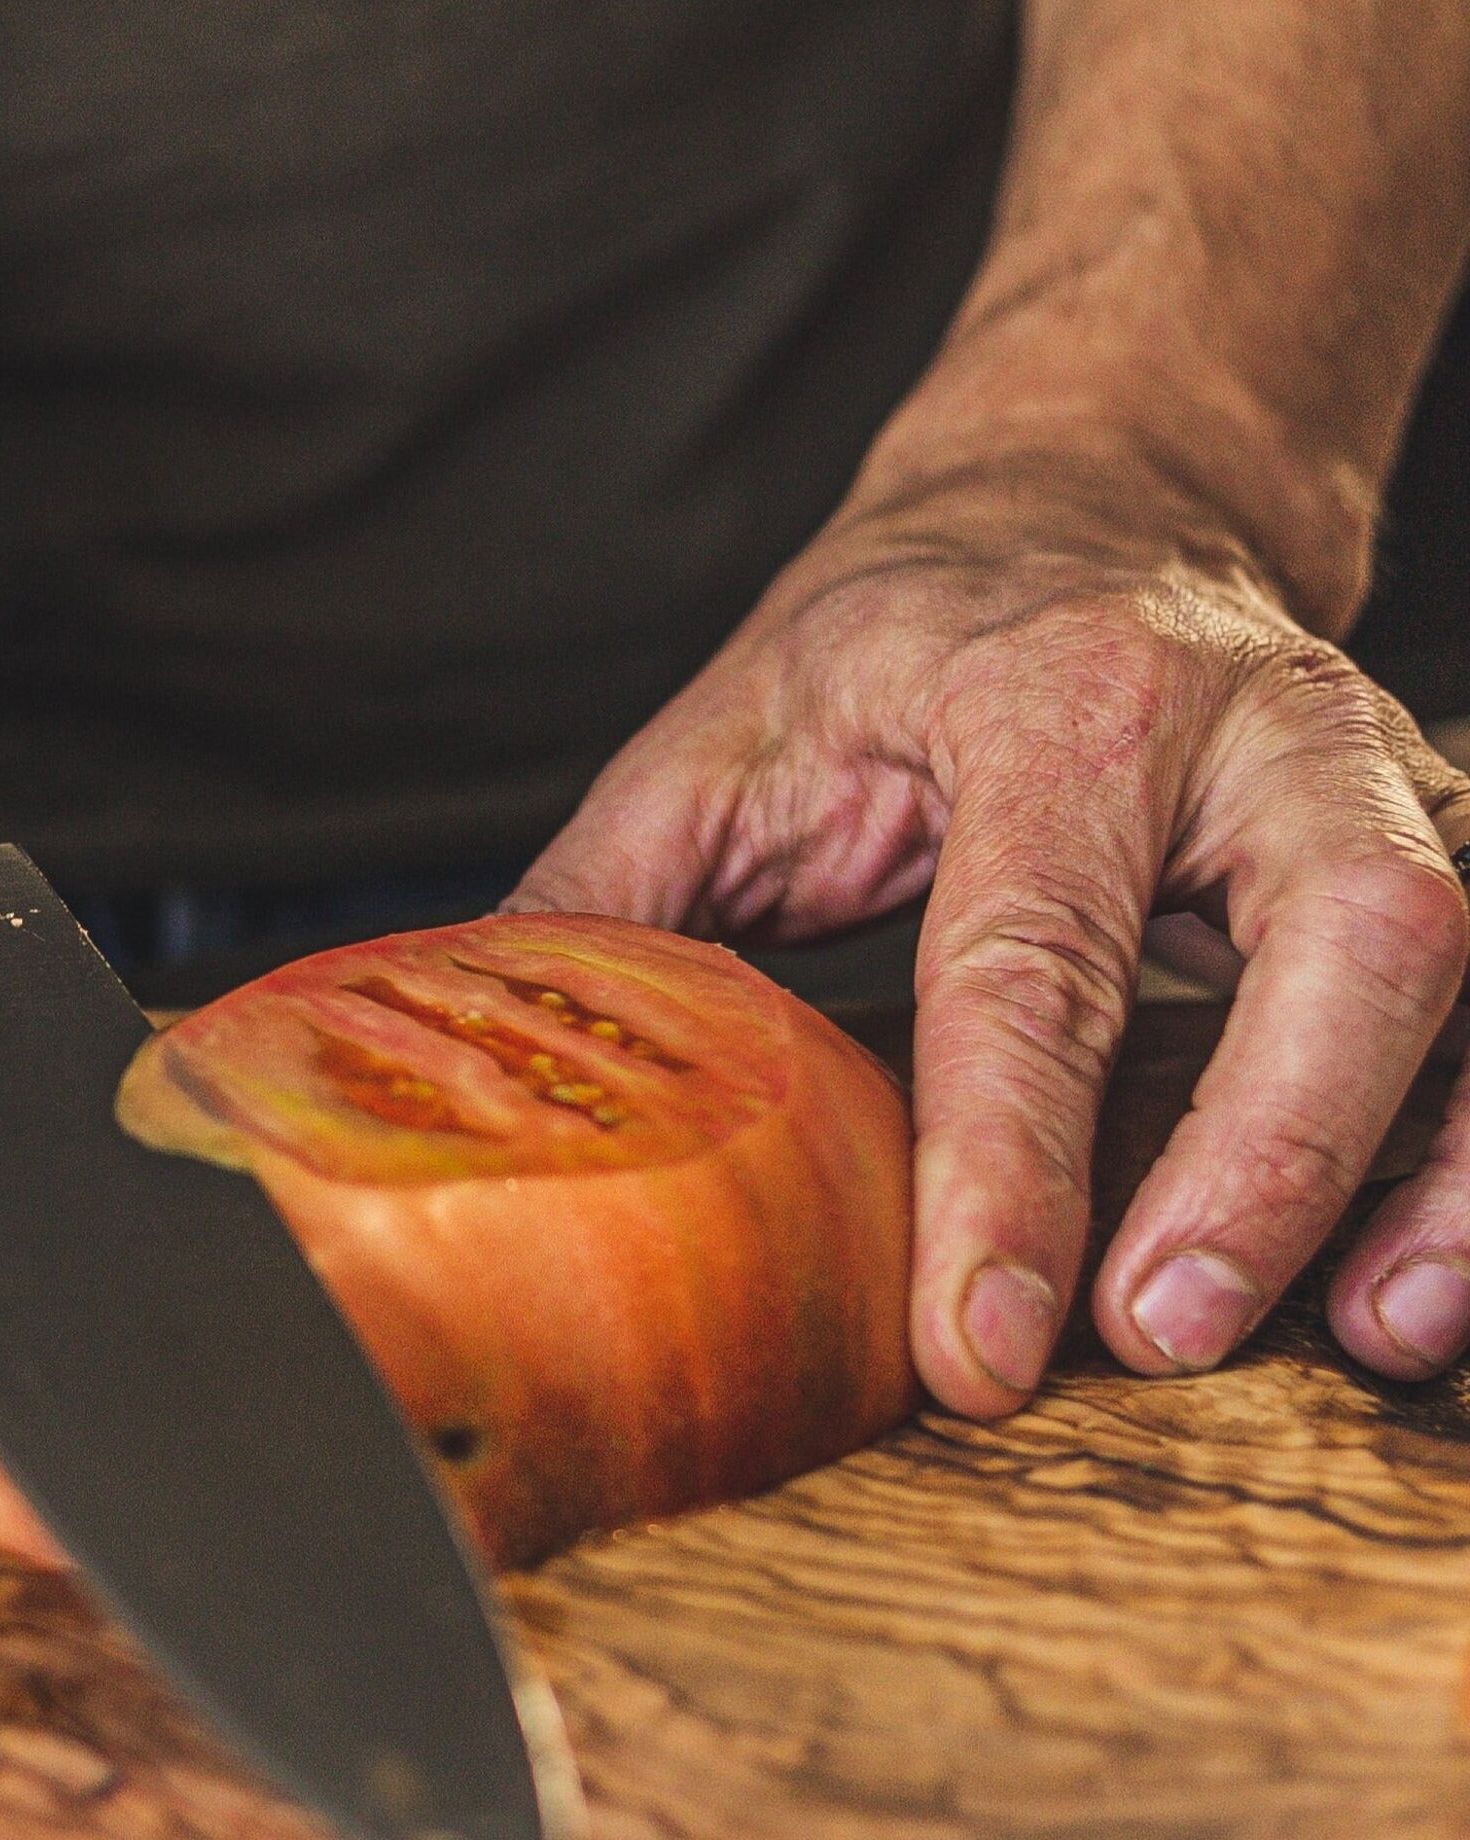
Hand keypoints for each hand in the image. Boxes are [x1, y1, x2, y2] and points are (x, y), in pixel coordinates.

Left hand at [514, 461, 1469, 1414]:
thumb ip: (612, 896)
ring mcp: (1380, 785)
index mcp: (1053, 698)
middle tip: (1165, 1333)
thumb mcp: (725, 732)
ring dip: (1428, 1171)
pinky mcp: (1443, 850)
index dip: (1004, 1157)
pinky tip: (1420, 1284)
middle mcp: (1257, 731)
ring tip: (1369, 1336)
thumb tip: (470, 1053)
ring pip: (1461, 972)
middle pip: (1335, 940)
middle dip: (1268, 1152)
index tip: (975, 1337)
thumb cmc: (890, 638)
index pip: (1036, 950)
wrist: (1082, 502)